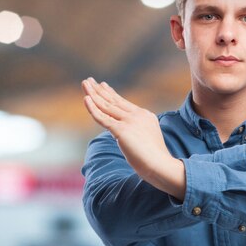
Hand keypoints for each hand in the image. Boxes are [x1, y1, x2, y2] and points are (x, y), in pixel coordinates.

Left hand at [82, 78, 185, 198]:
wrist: (161, 165)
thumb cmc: (155, 159)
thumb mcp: (147, 140)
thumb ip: (136, 133)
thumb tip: (125, 137)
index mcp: (144, 115)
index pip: (123, 103)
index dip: (110, 93)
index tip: (102, 85)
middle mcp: (137, 115)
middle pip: (113, 100)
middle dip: (99, 90)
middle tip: (88, 81)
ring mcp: (130, 122)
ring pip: (107, 105)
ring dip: (93, 93)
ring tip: (85, 83)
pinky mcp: (122, 130)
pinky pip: (103, 117)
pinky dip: (93, 108)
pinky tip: (86, 99)